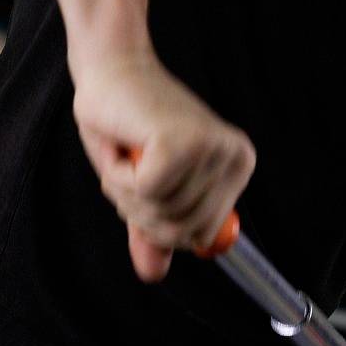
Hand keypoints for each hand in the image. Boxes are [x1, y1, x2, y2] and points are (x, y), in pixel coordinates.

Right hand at [70, 50, 254, 281]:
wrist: (108, 71)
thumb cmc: (125, 126)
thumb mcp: (142, 189)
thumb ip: (152, 231)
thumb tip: (154, 274)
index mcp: (237, 168)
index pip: (202, 237)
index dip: (162, 224)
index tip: (147, 185)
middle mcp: (234, 157)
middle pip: (182, 231)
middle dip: (141, 211)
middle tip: (131, 169)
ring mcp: (211, 149)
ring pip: (163, 213)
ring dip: (127, 192)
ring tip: (127, 155)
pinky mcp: (182, 142)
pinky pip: (146, 193)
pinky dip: (121, 177)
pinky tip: (124, 146)